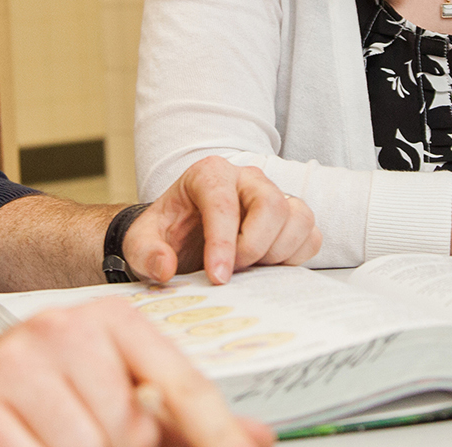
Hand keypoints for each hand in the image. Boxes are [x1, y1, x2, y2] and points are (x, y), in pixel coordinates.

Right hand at [0, 297, 271, 446]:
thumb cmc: (20, 401)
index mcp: (107, 319)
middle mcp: (65, 328)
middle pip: (136, 430)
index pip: (183, 385)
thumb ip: (176, 419)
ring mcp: (19, 363)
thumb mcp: (102, 397)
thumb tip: (256, 437)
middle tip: (72, 430)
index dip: (216, 433)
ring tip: (43, 436)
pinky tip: (18, 443)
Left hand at [126, 156, 320, 283]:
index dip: (223, 243)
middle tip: (233, 272)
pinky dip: (294, 257)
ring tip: (249, 269)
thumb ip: (146, 253)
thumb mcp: (140, 243)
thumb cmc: (166, 234)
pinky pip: (310, 236)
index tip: (218, 276)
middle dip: (254, 247)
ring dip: (277, 253)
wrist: (181, 238)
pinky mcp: (291, 219)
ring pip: (298, 218)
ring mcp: (273, 196)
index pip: (224, 203)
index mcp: (209, 175)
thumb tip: (165, 268)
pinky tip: (268, 268)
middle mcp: (247, 179)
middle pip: (272, 204)